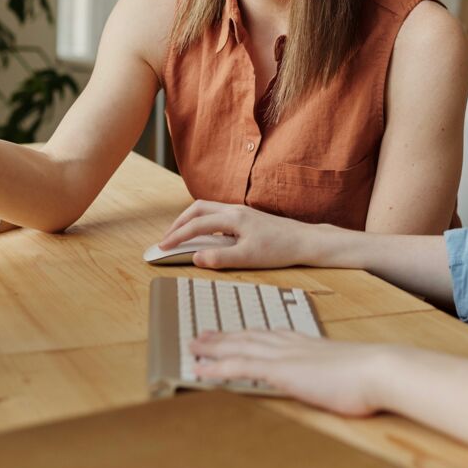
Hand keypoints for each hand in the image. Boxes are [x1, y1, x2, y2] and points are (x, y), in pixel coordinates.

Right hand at [159, 201, 323, 268]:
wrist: (305, 241)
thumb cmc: (280, 249)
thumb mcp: (248, 258)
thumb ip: (220, 258)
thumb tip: (196, 258)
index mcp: (233, 218)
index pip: (196, 224)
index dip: (176, 236)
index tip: (162, 247)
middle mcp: (235, 210)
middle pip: (197, 208)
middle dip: (179, 223)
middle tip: (167, 239)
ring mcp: (241, 211)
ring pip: (207, 209)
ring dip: (190, 220)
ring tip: (181, 236)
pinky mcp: (247, 217)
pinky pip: (217, 214)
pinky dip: (204, 221)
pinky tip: (206, 236)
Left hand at [191, 331, 392, 416]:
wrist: (378, 369)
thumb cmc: (371, 376)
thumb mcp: (348, 371)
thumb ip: (335, 372)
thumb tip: (338, 380)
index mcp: (307, 343)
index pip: (270, 335)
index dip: (248, 334)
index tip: (235, 332)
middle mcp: (291, 345)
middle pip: (249, 337)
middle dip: (224, 336)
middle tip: (202, 334)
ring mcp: (284, 356)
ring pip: (238, 348)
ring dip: (213, 347)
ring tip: (193, 346)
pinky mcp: (280, 371)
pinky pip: (239, 367)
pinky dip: (216, 367)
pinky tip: (200, 369)